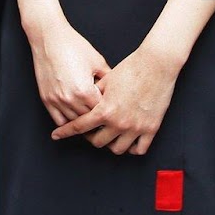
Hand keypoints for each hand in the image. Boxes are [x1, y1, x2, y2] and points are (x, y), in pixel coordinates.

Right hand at [28, 22, 107, 126]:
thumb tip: (118, 91)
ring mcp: (56, 100)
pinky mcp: (46, 99)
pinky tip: (75, 116)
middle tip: (105, 116)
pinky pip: (58, 119)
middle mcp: (70, 99)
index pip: (101, 111)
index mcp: (85, 91)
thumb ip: (109, 79)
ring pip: (74, 122)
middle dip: (97, 117)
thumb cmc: (73, 46)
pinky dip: (67, 121)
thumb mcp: (98, 62)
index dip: (109, 110)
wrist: (50, 38)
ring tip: (91, 118)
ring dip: (83, 120)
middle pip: (88, 119)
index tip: (114, 110)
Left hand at [50, 47, 179, 155]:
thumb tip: (85, 100)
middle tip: (91, 132)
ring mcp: (136, 128)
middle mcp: (119, 122)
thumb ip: (95, 93)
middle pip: (98, 142)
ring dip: (111, 144)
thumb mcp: (107, 79)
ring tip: (110, 136)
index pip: (79, 126)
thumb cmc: (132, 67)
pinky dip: (132, 148)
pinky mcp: (151, 128)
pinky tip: (128, 141)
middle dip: (91, 137)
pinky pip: (139, 149)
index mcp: (105, 110)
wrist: (157, 64)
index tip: (56, 135)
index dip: (65, 132)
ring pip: (118, 149)